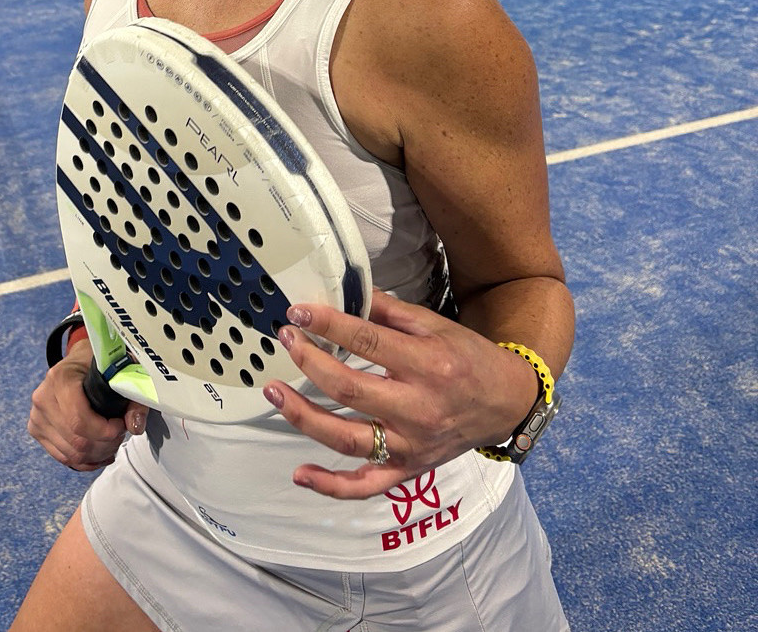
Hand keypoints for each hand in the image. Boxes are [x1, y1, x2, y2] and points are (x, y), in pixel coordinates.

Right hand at [27, 340, 148, 471]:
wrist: (78, 361)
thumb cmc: (97, 365)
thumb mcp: (118, 372)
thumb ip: (132, 398)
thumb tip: (135, 426)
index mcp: (60, 379)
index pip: (79, 420)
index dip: (105, 432)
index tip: (121, 426)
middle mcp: (43, 398)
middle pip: (76, 441)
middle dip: (104, 445)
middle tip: (119, 436)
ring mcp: (37, 416)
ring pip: (70, 454)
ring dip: (97, 455)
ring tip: (111, 443)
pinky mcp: (36, 430)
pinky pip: (62, 457)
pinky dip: (85, 461)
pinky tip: (100, 454)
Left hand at [262, 291, 539, 497]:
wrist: (506, 403)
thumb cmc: (468, 357)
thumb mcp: (435, 324)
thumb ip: (388, 311)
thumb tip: (344, 294)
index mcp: (427, 364)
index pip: (367, 341)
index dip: (328, 325)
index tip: (299, 312)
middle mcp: (418, 408)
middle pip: (349, 390)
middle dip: (309, 362)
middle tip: (286, 339)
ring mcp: (410, 445)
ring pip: (347, 439)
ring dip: (303, 416)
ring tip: (273, 390)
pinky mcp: (408, 469)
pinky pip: (365, 485)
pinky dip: (331, 485)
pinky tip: (300, 474)